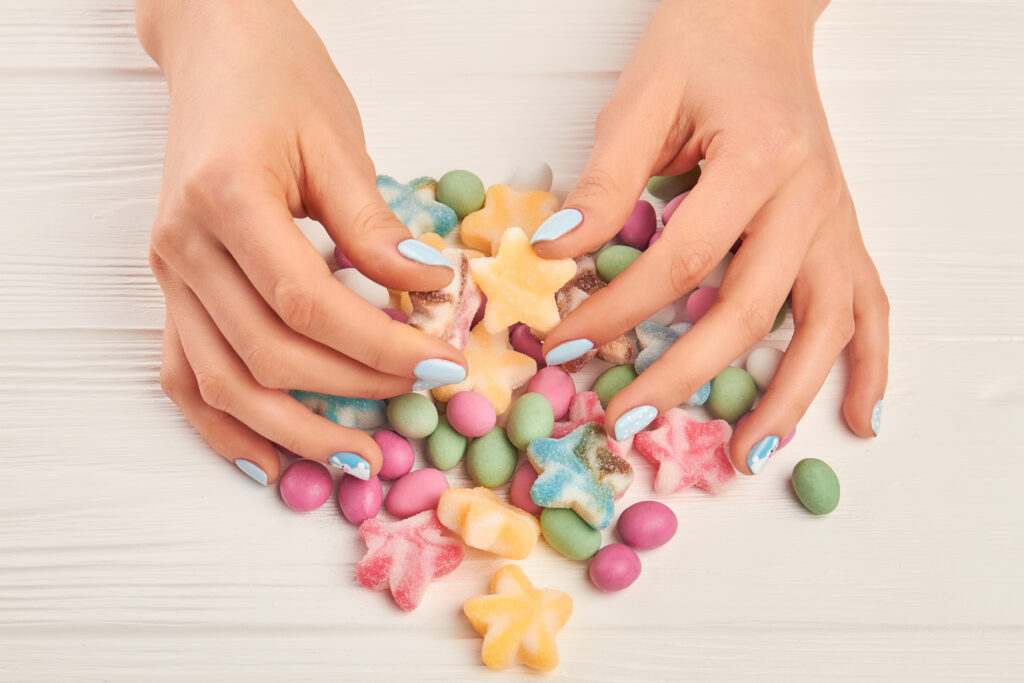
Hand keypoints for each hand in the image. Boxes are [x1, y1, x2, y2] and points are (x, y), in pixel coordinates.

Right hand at [138, 0, 464, 483]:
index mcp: (228, 199)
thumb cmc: (280, 82)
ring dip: (291, 431)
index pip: (308, 302)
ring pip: (221, 381)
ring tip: (355, 459)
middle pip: (267, 353)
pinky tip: (268, 457)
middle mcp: (184, 247)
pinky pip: (181, 374)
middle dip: (351, 390)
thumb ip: (374, 226)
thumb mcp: (338, 143)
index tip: (442, 363)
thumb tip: (425, 291)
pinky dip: (222, 424)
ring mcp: (169, 274)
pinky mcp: (172, 289)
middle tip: (418, 404)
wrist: (217, 53)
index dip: (380, 346)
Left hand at [533, 0, 888, 473]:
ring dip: (787, 398)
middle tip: (628, 418)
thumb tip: (556, 254)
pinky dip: (871, 365)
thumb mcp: (640, 102)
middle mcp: (808, 198)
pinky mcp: (842, 229)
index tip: (563, 344)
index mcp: (756, 160)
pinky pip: (869, 305)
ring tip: (744, 455)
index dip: (617, 312)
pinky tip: (861, 416)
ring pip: (824, 325)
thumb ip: (604, 183)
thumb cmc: (698, 49)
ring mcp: (834, 219)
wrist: (758, 16)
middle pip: (749, 309)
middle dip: (684, 374)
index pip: (681, 262)